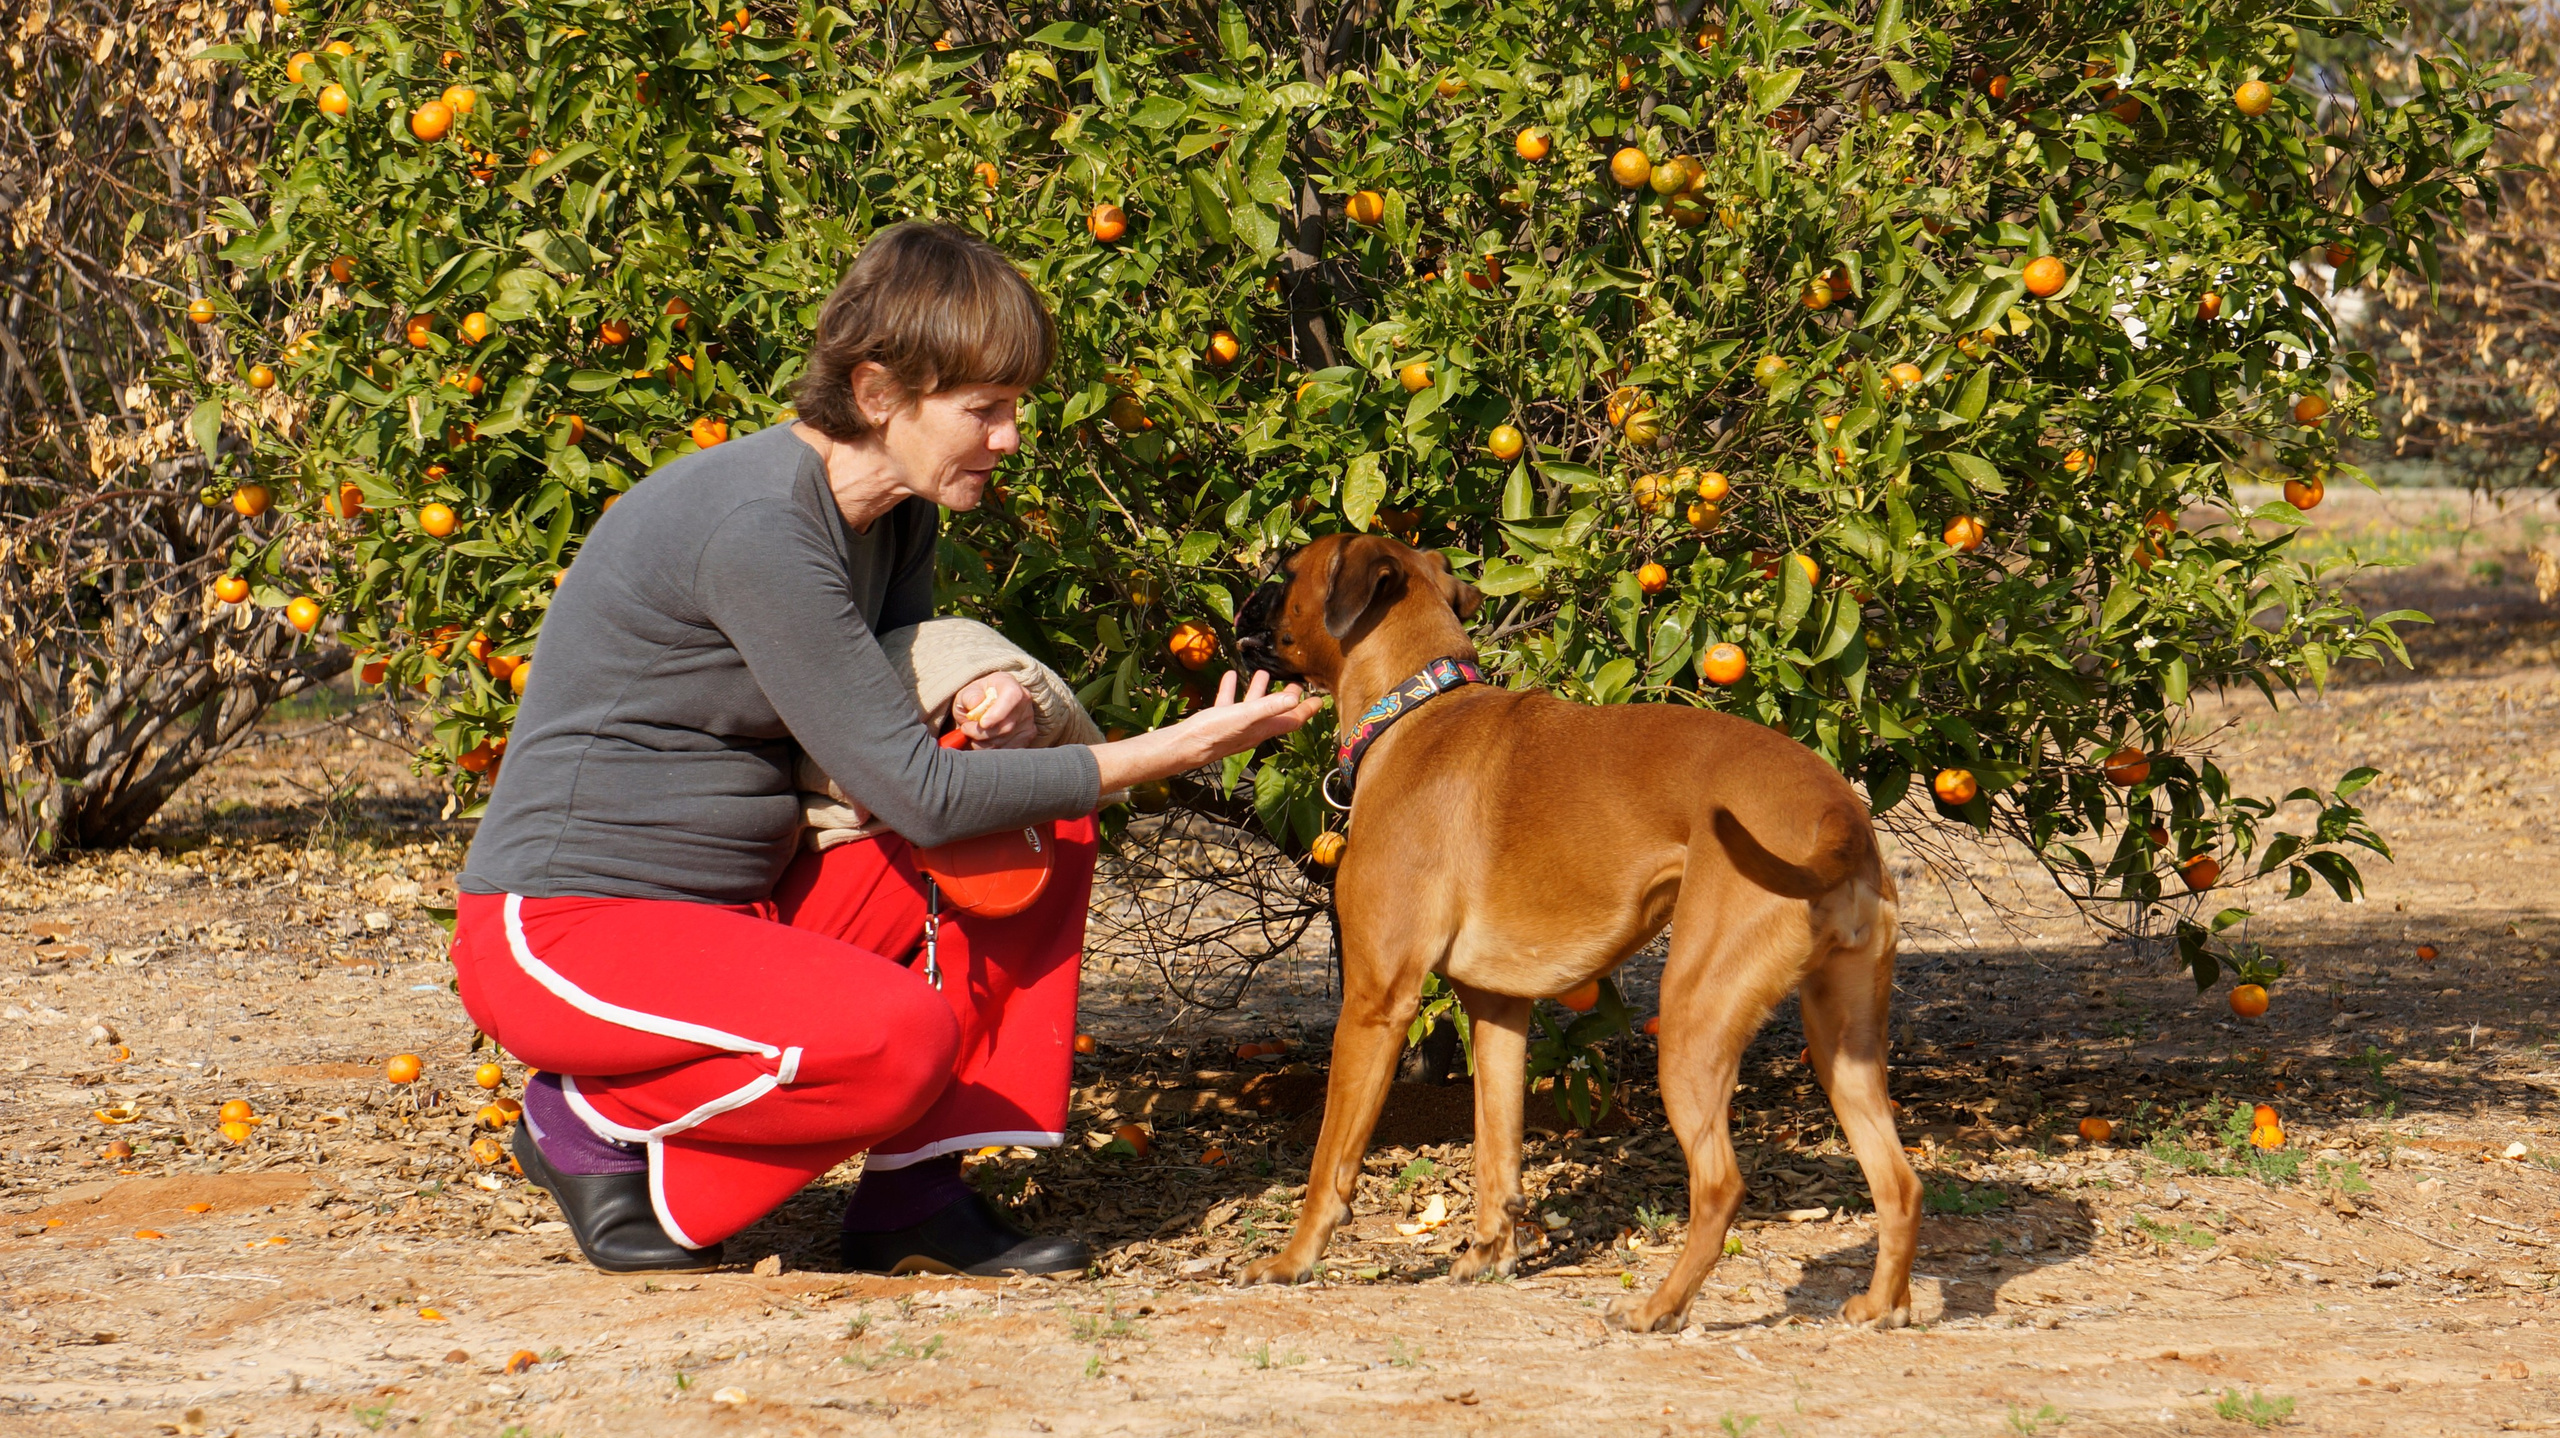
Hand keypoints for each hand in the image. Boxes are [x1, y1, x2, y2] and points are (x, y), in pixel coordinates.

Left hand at [953, 672, 1036, 748]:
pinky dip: (990, 749)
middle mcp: (1024, 701)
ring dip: (983, 742)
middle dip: (982, 732)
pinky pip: (1008, 749)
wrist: (985, 704)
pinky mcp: (1028, 735)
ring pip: (1005, 740)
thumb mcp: (967, 693)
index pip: (1012, 697)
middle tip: (966, 728)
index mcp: (1009, 684)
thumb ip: (968, 697)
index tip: (983, 723)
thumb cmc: (976, 697)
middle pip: (1007, 725)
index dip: (998, 712)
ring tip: (972, 734)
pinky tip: (982, 741)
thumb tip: (975, 703)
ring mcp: (1028, 720)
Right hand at [1088, 669, 1323, 794]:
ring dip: (1260, 690)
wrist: (1184, 746)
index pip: (1292, 719)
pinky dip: (1232, 689)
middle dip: (1287, 699)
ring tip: (1264, 673)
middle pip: (1276, 713)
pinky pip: (1229, 703)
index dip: (1307, 709)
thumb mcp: (1245, 716)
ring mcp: (1235, 726)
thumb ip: (1269, 706)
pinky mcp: (1218, 721)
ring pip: (1252, 706)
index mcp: (1263, 728)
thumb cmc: (1215, 733)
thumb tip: (1293, 697)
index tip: (1320, 699)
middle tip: (1296, 683)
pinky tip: (1229, 676)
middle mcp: (1252, 728)